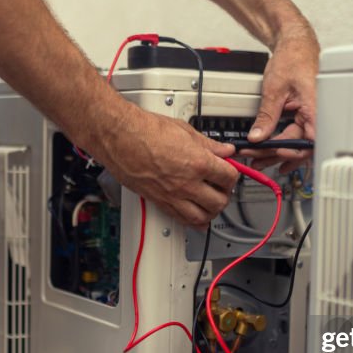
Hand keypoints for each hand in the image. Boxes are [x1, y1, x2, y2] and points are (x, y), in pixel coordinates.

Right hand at [98, 106, 238, 227]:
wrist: (120, 137)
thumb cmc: (145, 130)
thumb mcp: (184, 131)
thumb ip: (208, 144)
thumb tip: (224, 150)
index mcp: (198, 163)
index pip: (229, 177)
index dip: (232, 173)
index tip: (229, 170)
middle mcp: (187, 183)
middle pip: (220, 201)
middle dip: (224, 194)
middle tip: (222, 186)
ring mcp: (173, 196)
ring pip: (203, 216)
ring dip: (211, 211)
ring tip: (211, 202)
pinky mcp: (159, 202)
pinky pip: (182, 220)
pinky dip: (194, 222)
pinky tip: (198, 219)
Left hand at [245, 22, 319, 173]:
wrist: (296, 45)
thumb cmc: (293, 59)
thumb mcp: (274, 89)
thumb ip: (267, 116)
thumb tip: (257, 137)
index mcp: (316, 108)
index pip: (308, 141)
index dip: (291, 151)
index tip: (271, 153)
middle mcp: (317, 116)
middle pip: (299, 146)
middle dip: (275, 155)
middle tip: (255, 158)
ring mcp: (311, 118)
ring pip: (295, 144)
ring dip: (276, 154)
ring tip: (258, 160)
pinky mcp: (305, 118)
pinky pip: (295, 136)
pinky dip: (282, 145)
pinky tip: (272, 155)